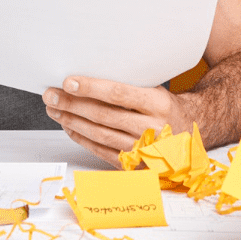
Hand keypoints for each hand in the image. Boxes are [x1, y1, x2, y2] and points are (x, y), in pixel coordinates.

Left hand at [43, 75, 192, 164]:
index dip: (91, 88)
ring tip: (55, 109)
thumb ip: (129, 83)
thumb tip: (89, 74)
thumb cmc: (164, 106)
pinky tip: (69, 127)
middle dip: (72, 104)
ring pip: (100, 135)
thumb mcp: (156, 88)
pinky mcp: (136, 165)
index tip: (68, 82)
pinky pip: (102, 151)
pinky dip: (82, 139)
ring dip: (72, 121)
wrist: (190, 132)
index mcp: (158, 104)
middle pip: (104, 115)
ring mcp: (143, 150)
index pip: (118, 94)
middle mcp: (152, 128)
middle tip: (51, 95)